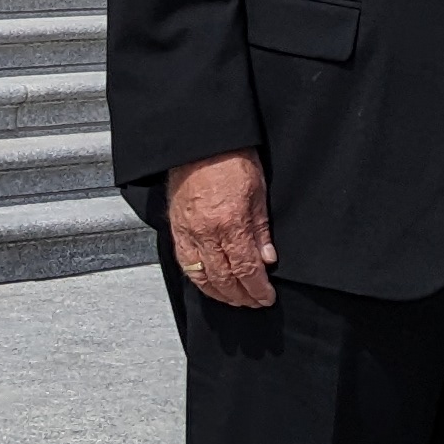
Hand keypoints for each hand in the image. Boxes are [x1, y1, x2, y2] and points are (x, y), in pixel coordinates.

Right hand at [168, 150, 275, 307]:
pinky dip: (198, 279)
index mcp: (230, 222)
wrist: (201, 141)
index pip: (246, 269)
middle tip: (253, 302)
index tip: (266, 297)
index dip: (257, 288)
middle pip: (224, 278)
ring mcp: (188, 232)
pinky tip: (209, 284)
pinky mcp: (176, 228)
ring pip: (202, 276)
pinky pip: (185, 263)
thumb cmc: (232, 158)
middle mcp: (206, 232)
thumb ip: (261, 229)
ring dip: (219, 293)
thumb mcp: (258, 191)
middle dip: (241, 296)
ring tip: (234, 299)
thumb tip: (268, 259)